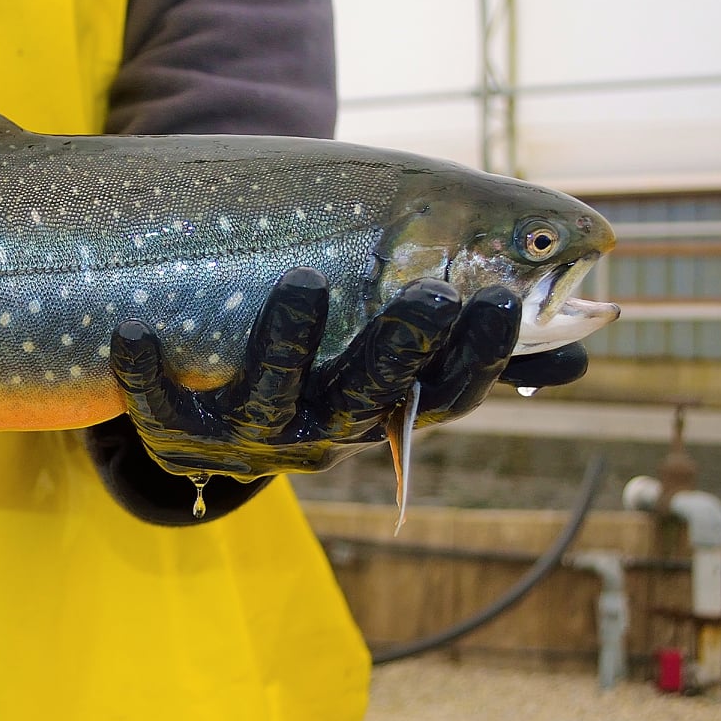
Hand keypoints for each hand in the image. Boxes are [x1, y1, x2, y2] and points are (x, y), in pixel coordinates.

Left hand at [108, 267, 543, 481]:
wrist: (210, 428)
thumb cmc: (316, 373)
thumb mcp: (388, 360)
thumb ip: (465, 347)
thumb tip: (585, 353)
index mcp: (375, 415)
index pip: (440, 399)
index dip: (472, 359)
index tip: (498, 299)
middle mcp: (317, 434)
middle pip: (366, 403)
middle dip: (399, 348)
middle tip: (430, 289)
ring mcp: (246, 438)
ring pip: (273, 404)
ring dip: (287, 344)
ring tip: (302, 281)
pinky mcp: (179, 435)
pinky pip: (158, 411)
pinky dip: (144, 374)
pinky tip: (134, 332)